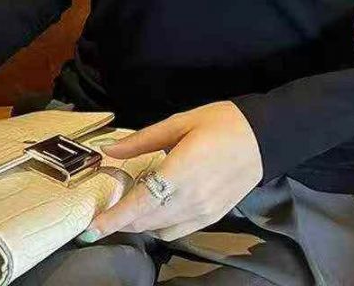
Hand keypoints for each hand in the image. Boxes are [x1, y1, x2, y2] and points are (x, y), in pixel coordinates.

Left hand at [78, 101, 262, 242]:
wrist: (264, 137)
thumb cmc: (221, 122)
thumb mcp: (180, 122)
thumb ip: (143, 140)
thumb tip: (110, 150)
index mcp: (180, 172)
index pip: (139, 204)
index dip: (112, 219)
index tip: (89, 229)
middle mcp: (190, 199)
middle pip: (145, 221)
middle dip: (121, 218)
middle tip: (108, 203)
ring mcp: (203, 212)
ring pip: (159, 229)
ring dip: (140, 222)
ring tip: (132, 202)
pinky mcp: (212, 217)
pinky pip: (177, 231)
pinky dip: (159, 226)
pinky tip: (157, 207)